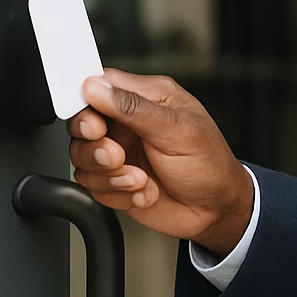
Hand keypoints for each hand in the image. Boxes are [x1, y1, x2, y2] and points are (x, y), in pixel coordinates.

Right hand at [68, 68, 254, 257]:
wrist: (216, 210)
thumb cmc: (209, 163)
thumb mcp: (177, 130)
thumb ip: (134, 107)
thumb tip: (95, 87)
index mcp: (147, 97)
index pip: (98, 86)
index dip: (86, 104)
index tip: (94, 126)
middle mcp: (128, 122)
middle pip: (81, 123)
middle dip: (95, 146)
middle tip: (117, 156)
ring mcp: (119, 152)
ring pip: (81, 157)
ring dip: (110, 175)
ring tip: (140, 178)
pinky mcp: (113, 180)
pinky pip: (92, 186)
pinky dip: (118, 193)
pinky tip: (146, 192)